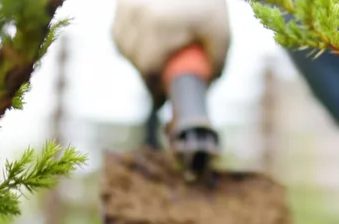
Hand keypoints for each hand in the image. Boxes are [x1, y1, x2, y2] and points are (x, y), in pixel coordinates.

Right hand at [111, 0, 230, 97]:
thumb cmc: (210, 5)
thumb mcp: (221, 35)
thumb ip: (214, 65)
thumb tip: (202, 90)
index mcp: (160, 23)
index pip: (148, 67)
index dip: (154, 88)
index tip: (162, 99)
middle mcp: (138, 11)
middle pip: (133, 58)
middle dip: (147, 74)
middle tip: (161, 83)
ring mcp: (127, 3)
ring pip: (121, 44)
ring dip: (136, 57)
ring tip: (156, 59)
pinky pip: (118, 30)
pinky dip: (129, 40)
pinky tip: (145, 42)